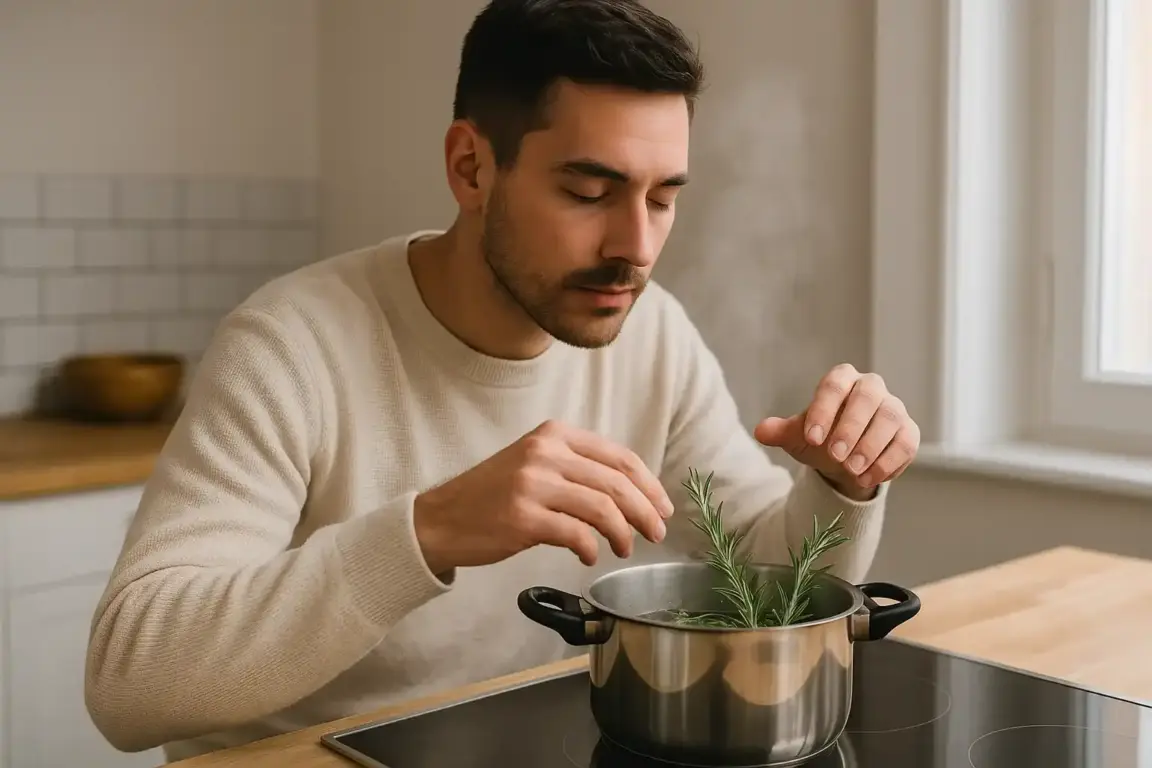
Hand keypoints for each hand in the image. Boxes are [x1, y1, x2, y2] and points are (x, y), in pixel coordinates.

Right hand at [413, 420, 673, 573]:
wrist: (441, 519)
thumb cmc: (493, 496)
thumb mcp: (535, 464)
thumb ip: (577, 469)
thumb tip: (632, 494)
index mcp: (553, 435)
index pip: (619, 457)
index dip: (649, 484)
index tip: (663, 506)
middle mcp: (545, 453)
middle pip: (617, 483)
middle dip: (646, 511)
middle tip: (657, 532)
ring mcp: (532, 484)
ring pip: (602, 508)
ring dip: (624, 533)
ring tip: (626, 548)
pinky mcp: (523, 517)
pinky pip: (576, 534)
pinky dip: (591, 548)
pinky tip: (590, 556)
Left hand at [753, 363, 919, 499]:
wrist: (843, 460)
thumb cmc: (820, 439)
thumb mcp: (798, 436)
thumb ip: (781, 431)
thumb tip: (761, 431)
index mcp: (842, 380)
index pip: (834, 385)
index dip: (824, 409)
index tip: (812, 438)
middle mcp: (871, 388)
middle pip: (867, 397)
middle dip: (851, 427)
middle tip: (835, 455)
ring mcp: (894, 408)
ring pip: (890, 418)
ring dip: (871, 446)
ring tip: (852, 470)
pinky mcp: (909, 432)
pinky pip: (906, 443)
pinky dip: (888, 462)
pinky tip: (868, 478)